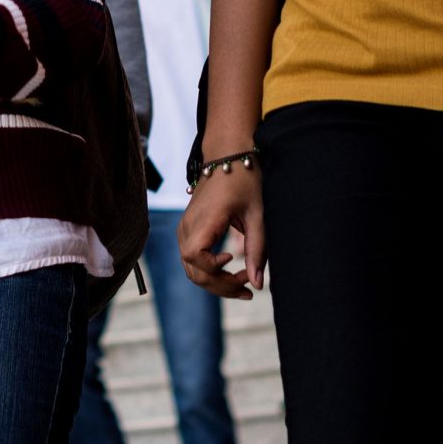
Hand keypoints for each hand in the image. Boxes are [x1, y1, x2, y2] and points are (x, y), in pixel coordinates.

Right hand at [180, 167, 263, 298]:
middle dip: (220, 285)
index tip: (234, 261)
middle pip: (193, 270)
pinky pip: (192, 259)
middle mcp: (187, 226)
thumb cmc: (244, 180)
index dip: (213, 268)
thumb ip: (257, 249)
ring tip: (242, 284)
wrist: (227, 156)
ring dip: (215, 281)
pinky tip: (230, 270)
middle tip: (248, 288)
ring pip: (191, 268)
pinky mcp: (188, 229)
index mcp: (204, 219)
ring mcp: (185, 228)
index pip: (195, 256)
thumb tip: (258, 284)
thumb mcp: (257, 214)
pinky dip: (209, 270)